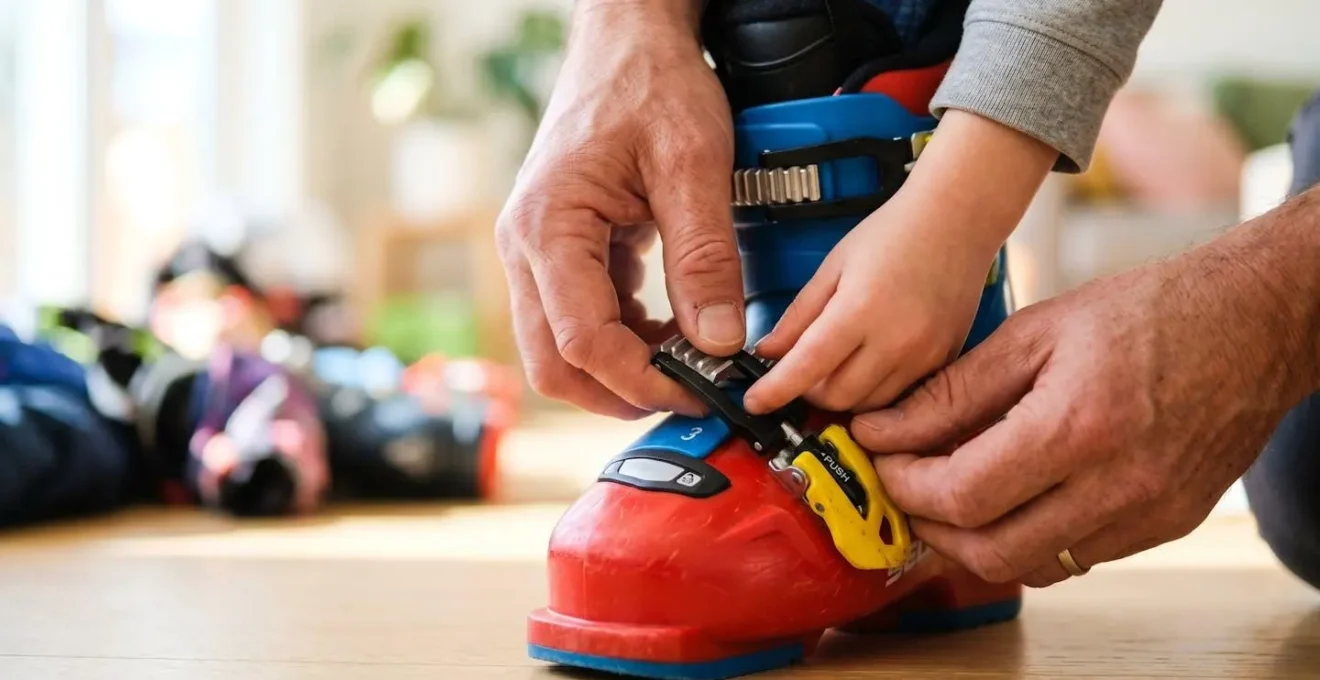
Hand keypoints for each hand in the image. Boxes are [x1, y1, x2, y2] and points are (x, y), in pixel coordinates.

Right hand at [496, 0, 743, 418]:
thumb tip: (718, 341)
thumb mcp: (693, 164)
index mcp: (548, 228)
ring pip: (560, 348)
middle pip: (553, 362)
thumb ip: (704, 256)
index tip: (699, 391)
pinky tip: (667, 332)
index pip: (582, 340)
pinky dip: (620, 340)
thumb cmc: (650, 83)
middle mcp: (525, 246)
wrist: (627, 39)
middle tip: (688, 395)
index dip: (640, 381)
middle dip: (618, 393)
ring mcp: (535, 251)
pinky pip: (577, 317)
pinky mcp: (557, 251)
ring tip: (685, 365)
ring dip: (618, 370)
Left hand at [744, 194, 996, 413]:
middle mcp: (896, 339)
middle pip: (837, 397)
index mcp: (860, 309)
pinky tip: (868, 362)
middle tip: (802, 369)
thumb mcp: (833, 267)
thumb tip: (769, 352)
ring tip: (837, 363)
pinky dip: (875, 389)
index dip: (775, 391)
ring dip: (843, 394)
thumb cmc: (895, 234)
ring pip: (869, 405)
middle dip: (809, 391)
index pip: (807, 367)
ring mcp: (924, 354)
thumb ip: (798, 315)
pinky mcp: (943, 360)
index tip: (755, 402)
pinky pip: (900, 395)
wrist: (957, 219)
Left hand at [849, 207, 1319, 586]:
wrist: (1253, 323)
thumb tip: (882, 429)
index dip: (905, 485)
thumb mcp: (1035, 331)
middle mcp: (1117, 484)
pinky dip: (1028, 540)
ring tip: (949, 493)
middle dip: (929, 524)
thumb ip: (953, 390)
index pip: (962, 494)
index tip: (880, 459)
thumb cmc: (1145, 312)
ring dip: (974, 541)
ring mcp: (1147, 514)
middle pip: (989, 550)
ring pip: (1030, 567)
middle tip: (904, 485)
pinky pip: (1076, 559)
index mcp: (1078, 425)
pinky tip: (1011, 497)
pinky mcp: (1166, 526)